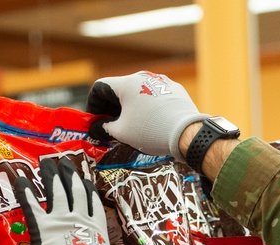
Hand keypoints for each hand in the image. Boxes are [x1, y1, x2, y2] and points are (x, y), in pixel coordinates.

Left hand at [14, 157, 121, 244]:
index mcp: (96, 230)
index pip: (92, 205)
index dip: (88, 191)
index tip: (86, 180)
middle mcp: (79, 220)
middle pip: (74, 192)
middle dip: (69, 175)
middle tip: (64, 162)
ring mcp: (60, 221)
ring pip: (56, 192)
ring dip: (51, 176)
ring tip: (47, 162)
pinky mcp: (42, 228)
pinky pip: (31, 206)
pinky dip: (25, 193)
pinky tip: (20, 180)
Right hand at [86, 71, 206, 160]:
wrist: (186, 133)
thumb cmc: (150, 131)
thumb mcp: (121, 133)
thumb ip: (104, 128)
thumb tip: (96, 128)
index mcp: (126, 84)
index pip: (100, 88)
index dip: (93, 105)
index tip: (95, 121)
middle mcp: (142, 77)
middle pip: (119, 89)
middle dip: (111, 108)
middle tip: (110, 126)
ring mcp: (161, 81)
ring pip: (138, 92)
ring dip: (129, 107)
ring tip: (131, 126)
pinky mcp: (174, 90)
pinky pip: (154, 96)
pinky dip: (147, 107)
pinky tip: (150, 122)